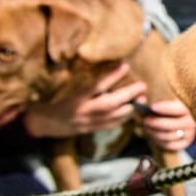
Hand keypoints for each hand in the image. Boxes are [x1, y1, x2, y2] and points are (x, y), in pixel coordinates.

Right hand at [25, 63, 146, 137]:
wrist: (52, 122)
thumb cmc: (67, 101)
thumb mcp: (78, 90)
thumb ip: (96, 85)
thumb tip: (119, 72)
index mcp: (79, 96)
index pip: (98, 85)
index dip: (113, 75)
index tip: (126, 66)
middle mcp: (86, 109)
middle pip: (112, 101)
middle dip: (129, 94)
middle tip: (142, 85)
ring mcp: (91, 121)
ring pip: (116, 115)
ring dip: (132, 106)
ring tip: (142, 98)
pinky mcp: (96, 130)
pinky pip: (115, 124)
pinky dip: (126, 117)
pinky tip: (132, 110)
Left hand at [138, 99, 195, 150]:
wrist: (183, 120)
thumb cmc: (170, 108)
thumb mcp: (164, 100)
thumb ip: (152, 98)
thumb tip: (140, 99)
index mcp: (189, 109)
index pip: (180, 109)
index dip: (166, 108)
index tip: (152, 107)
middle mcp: (191, 123)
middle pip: (173, 125)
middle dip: (156, 123)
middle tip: (145, 120)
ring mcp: (189, 134)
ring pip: (169, 136)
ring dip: (154, 132)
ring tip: (146, 127)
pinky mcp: (184, 144)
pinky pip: (169, 145)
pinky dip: (158, 141)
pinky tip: (152, 134)